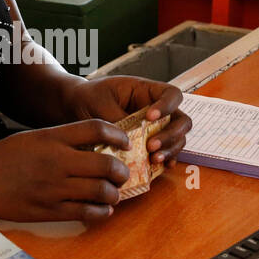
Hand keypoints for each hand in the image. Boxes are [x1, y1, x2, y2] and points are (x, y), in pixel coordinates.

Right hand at [0, 119, 132, 223]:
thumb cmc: (3, 157)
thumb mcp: (33, 138)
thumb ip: (62, 140)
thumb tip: (95, 148)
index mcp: (52, 137)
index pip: (97, 129)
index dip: (118, 134)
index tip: (124, 142)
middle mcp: (56, 161)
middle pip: (106, 164)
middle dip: (122, 170)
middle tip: (123, 172)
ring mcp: (54, 188)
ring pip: (101, 191)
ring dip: (115, 193)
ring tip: (113, 193)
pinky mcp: (49, 211)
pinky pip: (87, 213)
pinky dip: (102, 212)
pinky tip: (102, 209)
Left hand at [64, 75, 191, 167]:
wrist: (77, 107)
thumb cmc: (90, 98)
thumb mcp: (100, 103)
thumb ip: (117, 119)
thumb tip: (130, 140)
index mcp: (147, 92)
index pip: (172, 94)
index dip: (167, 106)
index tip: (150, 116)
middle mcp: (157, 110)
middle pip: (181, 121)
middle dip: (170, 135)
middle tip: (151, 146)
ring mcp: (156, 128)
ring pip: (177, 139)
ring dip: (169, 150)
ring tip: (153, 159)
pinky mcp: (149, 144)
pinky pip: (166, 153)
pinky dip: (166, 160)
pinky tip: (159, 167)